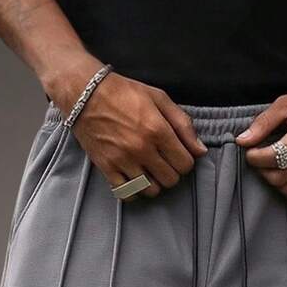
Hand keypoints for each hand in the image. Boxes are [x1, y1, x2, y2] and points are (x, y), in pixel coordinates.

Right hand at [50, 62, 206, 199]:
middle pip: (171, 180)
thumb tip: (200, 151)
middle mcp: (141, 148)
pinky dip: (134, 190)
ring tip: (148, 170)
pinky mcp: (107, 168)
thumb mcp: (159, 99)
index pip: (185, 164)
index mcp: (157, 130)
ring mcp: (123, 161)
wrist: (85, 93)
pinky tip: (134, 178)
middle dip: (171, 172)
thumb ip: (183, 124)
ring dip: (154, 183)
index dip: (185, 161)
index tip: (177, 154)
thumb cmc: (125, 92)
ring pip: (151, 190)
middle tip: (163, 161)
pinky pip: (128, 194)